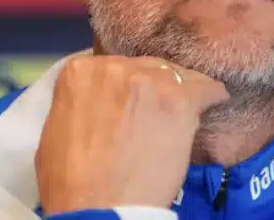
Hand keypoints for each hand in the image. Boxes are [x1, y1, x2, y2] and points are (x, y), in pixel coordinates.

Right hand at [35, 54, 229, 214]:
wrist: (98, 208)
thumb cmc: (70, 180)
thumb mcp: (57, 128)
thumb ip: (80, 102)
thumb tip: (96, 100)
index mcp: (81, 71)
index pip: (112, 67)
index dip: (124, 86)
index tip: (131, 102)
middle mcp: (116, 66)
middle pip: (145, 67)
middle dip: (152, 87)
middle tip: (157, 113)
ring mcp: (150, 81)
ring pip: (176, 75)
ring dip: (181, 91)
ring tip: (186, 109)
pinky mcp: (180, 101)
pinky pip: (206, 89)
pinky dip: (212, 95)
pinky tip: (216, 100)